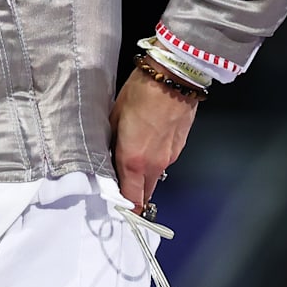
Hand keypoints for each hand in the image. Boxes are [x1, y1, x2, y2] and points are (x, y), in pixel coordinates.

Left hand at [109, 68, 197, 209]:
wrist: (174, 79)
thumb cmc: (141, 93)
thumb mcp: (113, 118)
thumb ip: (110, 144)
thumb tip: (107, 156)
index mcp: (133, 160)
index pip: (130, 199)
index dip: (123, 207)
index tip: (114, 207)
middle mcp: (154, 164)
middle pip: (144, 194)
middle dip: (133, 196)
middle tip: (119, 190)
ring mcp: (169, 157)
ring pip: (154, 178)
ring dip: (142, 177)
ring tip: (129, 163)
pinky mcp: (179, 148)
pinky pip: (164, 163)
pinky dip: (154, 161)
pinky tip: (146, 145)